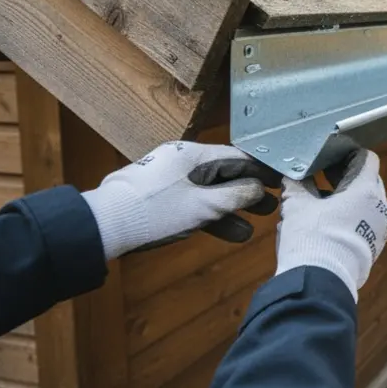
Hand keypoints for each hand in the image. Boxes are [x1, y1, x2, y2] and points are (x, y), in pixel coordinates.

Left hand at [82, 142, 280, 258]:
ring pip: (209, 191)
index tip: (282, 181)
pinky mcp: (160, 197)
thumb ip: (236, 196)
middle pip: (225, 174)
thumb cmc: (156, 212)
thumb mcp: (204, 206)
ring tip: (253, 227)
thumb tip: (258, 188)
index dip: (263, 170)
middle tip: (272, 207)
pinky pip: (194, 202)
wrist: (104, 227)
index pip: (238, 157)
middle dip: (249, 192)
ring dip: (232, 209)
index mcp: (194, 154)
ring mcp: (170, 179)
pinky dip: (211, 216)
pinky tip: (229, 232)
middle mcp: (183, 161)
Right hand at [276, 149, 386, 301]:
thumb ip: (296, 184)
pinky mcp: (375, 246)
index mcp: (366, 190)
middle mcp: (380, 207)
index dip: (347, 154)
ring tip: (319, 200)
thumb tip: (290, 173)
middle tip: (321, 175)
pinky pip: (365, 222)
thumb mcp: (297, 205)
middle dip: (345, 176)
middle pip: (367, 180)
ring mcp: (380, 228)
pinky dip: (351, 217)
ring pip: (366, 203)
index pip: (366, 159)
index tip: (328, 156)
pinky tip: (327, 223)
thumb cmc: (311, 238)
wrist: (322, 282)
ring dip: (347, 197)